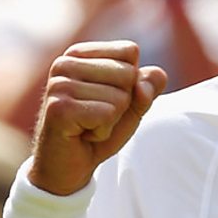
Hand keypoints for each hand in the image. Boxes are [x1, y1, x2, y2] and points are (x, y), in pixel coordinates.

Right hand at [30, 41, 167, 195]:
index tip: (104, 99)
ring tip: (87, 125)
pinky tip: (82, 134)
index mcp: (79, 54)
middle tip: (95, 117)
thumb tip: (158, 75)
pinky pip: (107, 114)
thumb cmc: (97, 130)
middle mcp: (64, 63)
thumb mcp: (130, 106)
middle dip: (121, 104)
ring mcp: (59, 85)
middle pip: (128, 74)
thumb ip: (149, 87)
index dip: (129, 82)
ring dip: (110, 120)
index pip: (129, 51)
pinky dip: (102, 131)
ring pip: (120, 97)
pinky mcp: (59, 108)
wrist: (68, 167)